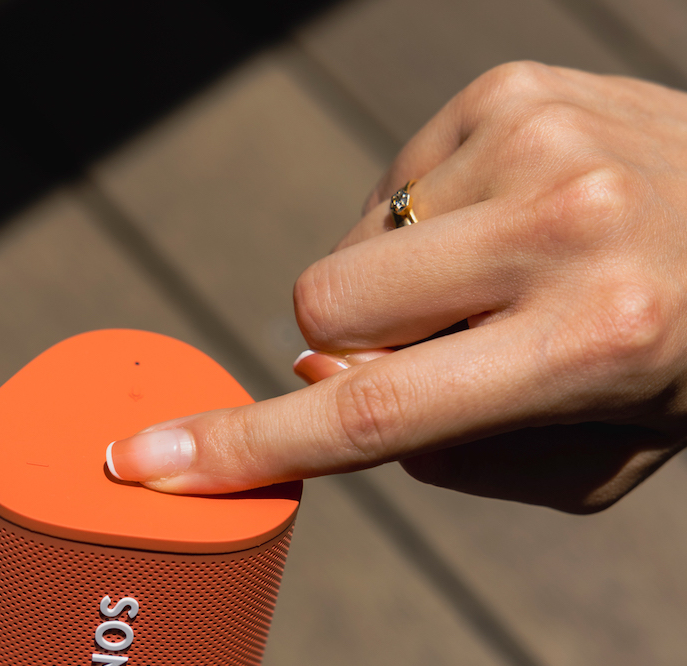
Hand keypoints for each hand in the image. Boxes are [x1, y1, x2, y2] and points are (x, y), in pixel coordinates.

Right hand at [109, 62, 686, 512]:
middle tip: (431, 351)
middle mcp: (559, 230)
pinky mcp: (508, 90)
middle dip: (343, 349)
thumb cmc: (676, 367)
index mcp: (588, 346)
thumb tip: (317, 375)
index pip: (370, 411)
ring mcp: (530, 141)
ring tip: (495, 282)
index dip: (245, 445)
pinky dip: (422, 230)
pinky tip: (503, 228)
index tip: (144, 461)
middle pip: (323, 307)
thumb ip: (442, 450)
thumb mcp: (586, 463)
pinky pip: (388, 189)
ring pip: (348, 248)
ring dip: (393, 289)